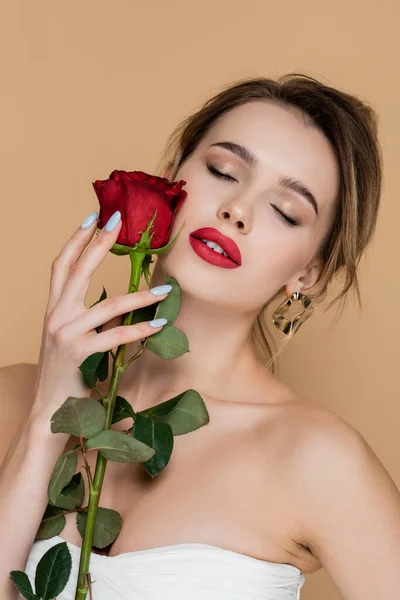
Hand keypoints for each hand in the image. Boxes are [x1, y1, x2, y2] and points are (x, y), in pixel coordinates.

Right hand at [30, 210, 169, 424]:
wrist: (50, 409)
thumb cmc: (66, 372)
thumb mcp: (72, 338)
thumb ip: (90, 317)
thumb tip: (121, 301)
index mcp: (54, 309)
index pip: (61, 265)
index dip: (76, 240)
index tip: (93, 218)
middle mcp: (56, 316)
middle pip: (79, 270)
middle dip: (100, 243)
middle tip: (118, 221)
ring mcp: (67, 334)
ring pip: (109, 306)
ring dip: (141, 296)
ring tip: (164, 288)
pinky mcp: (80, 354)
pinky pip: (117, 337)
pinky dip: (141, 329)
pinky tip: (160, 323)